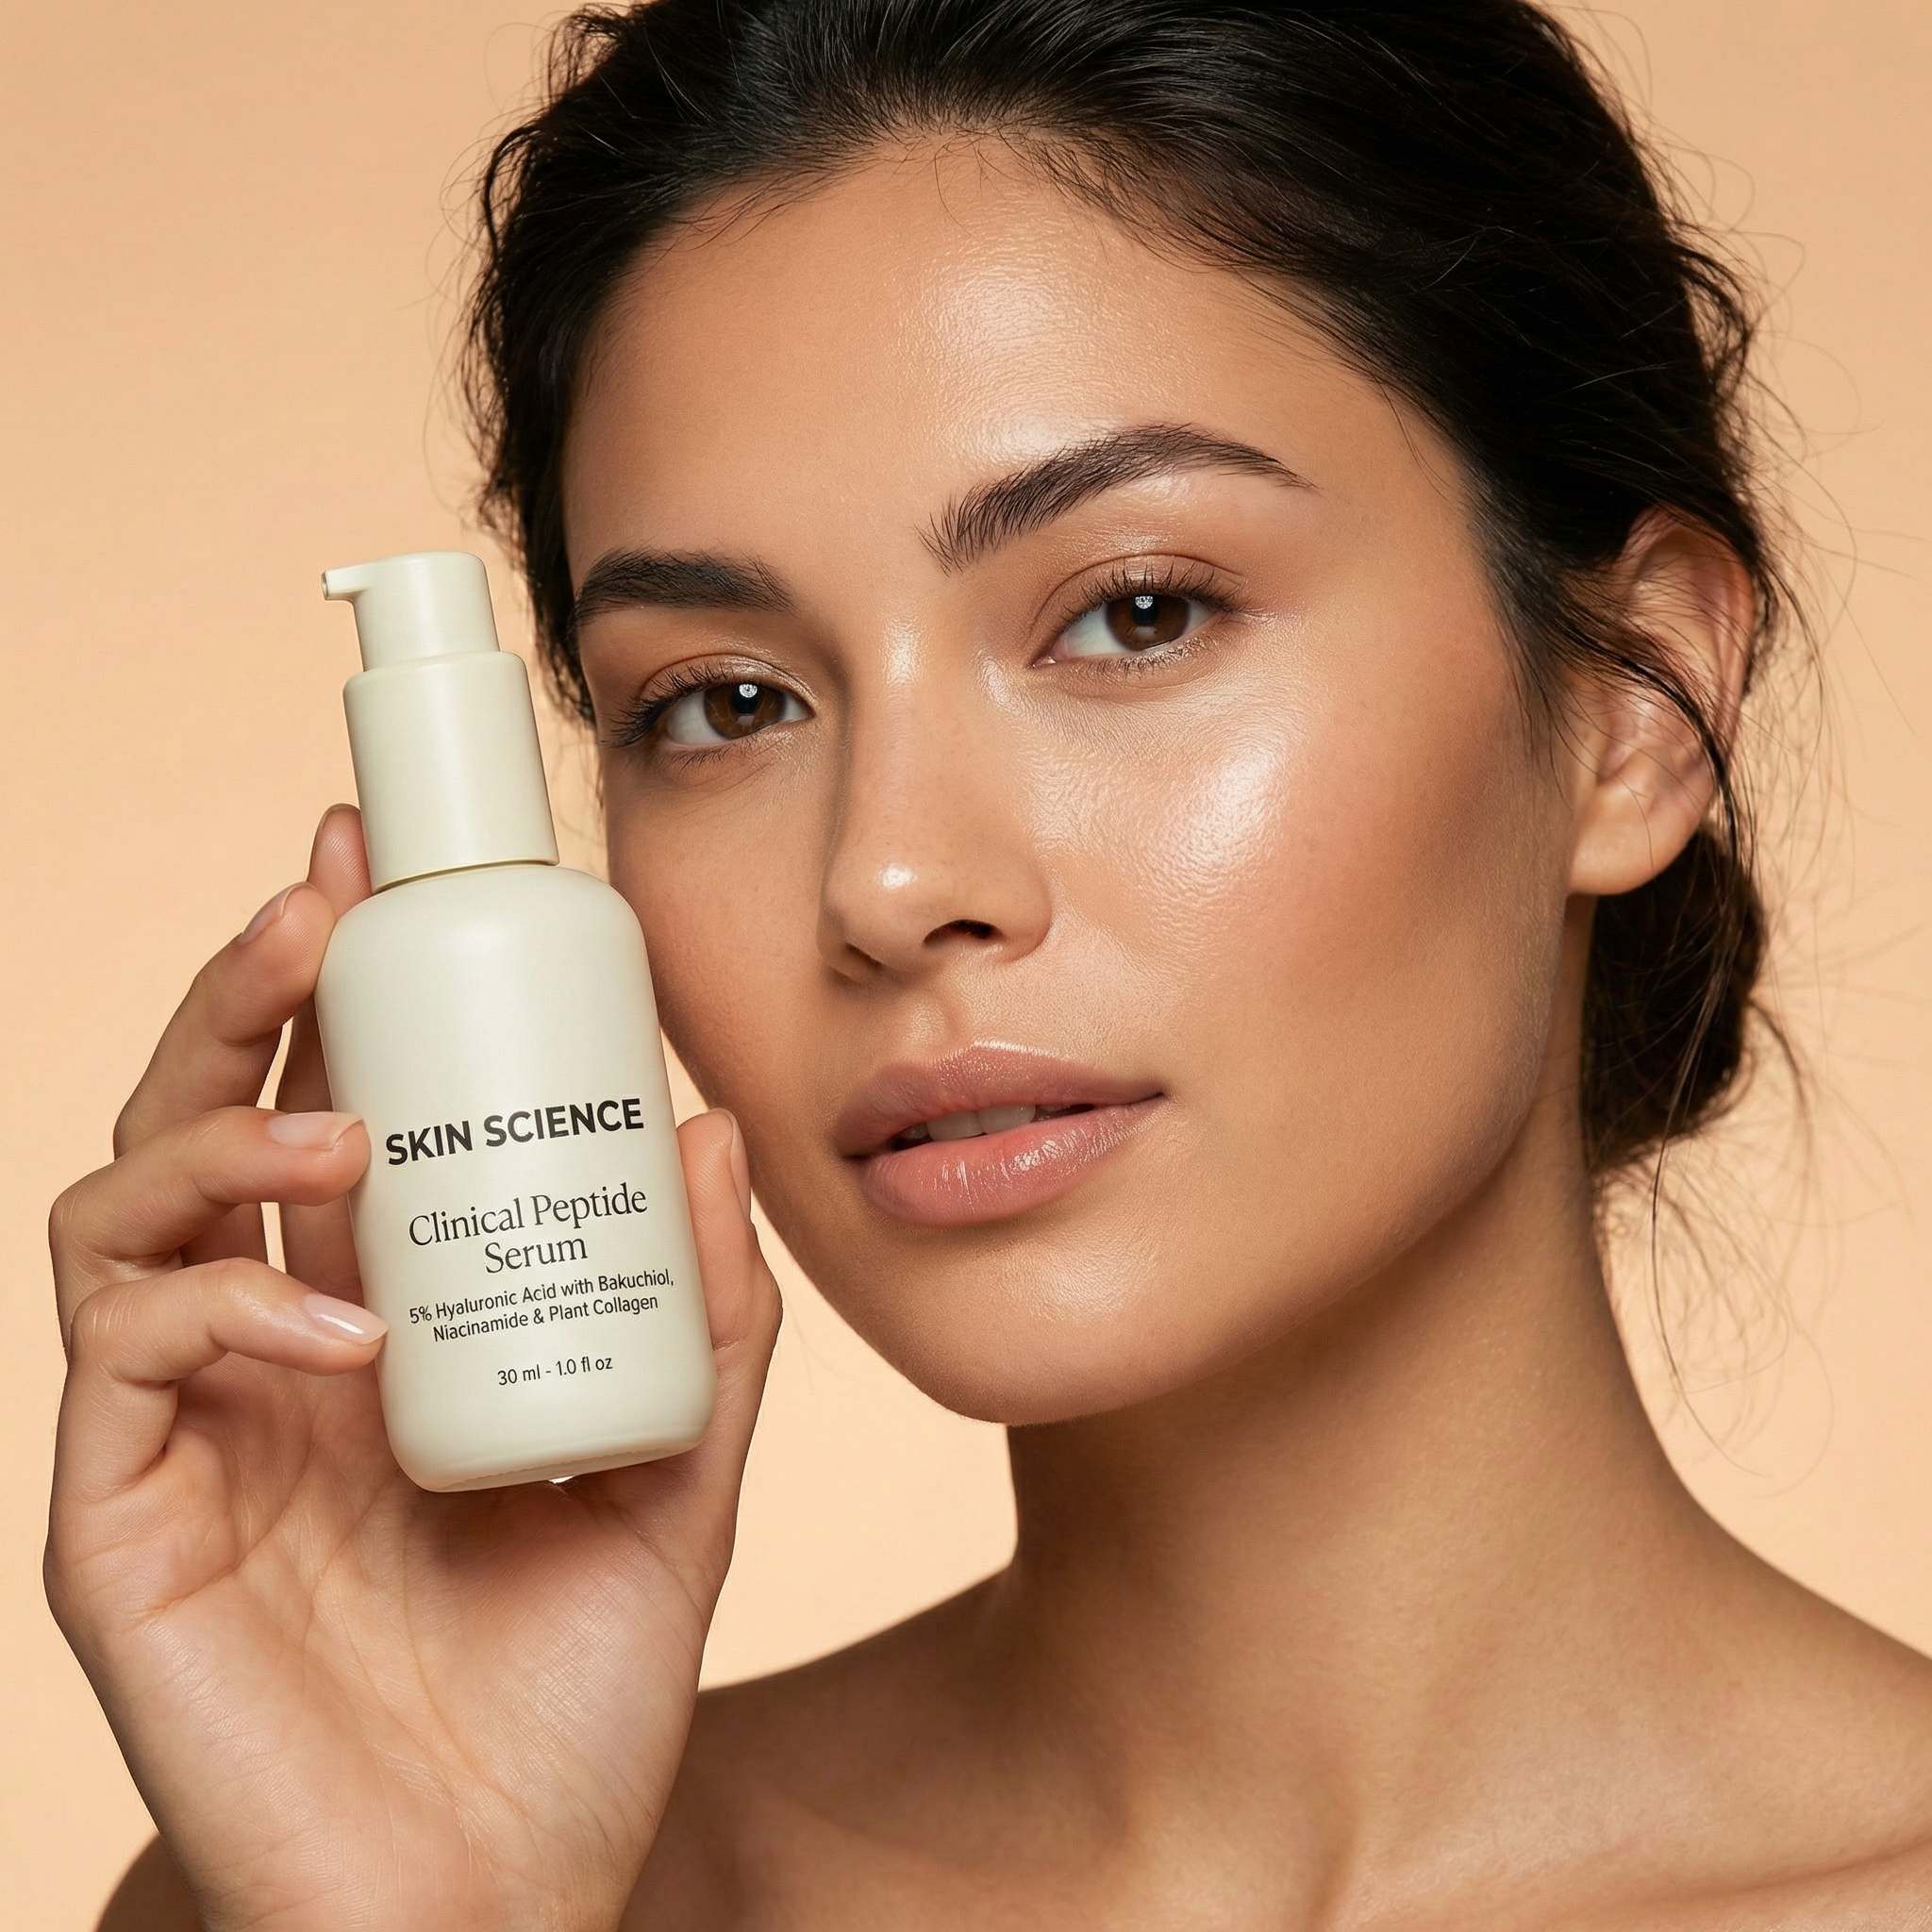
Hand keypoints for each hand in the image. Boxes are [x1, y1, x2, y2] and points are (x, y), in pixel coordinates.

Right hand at [46, 807, 780, 1931]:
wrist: (501, 1894)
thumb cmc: (572, 1691)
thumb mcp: (677, 1471)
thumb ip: (703, 1314)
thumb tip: (714, 1126)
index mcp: (375, 1316)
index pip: (333, 1106)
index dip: (343, 983)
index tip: (396, 870)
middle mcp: (264, 1348)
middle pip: (203, 1112)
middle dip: (247, 985)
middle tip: (324, 891)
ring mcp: (182, 1428)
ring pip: (122, 1205)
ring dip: (216, 1121)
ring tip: (338, 1119)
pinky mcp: (120, 1520)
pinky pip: (128, 1357)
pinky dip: (226, 1302)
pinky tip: (343, 1318)